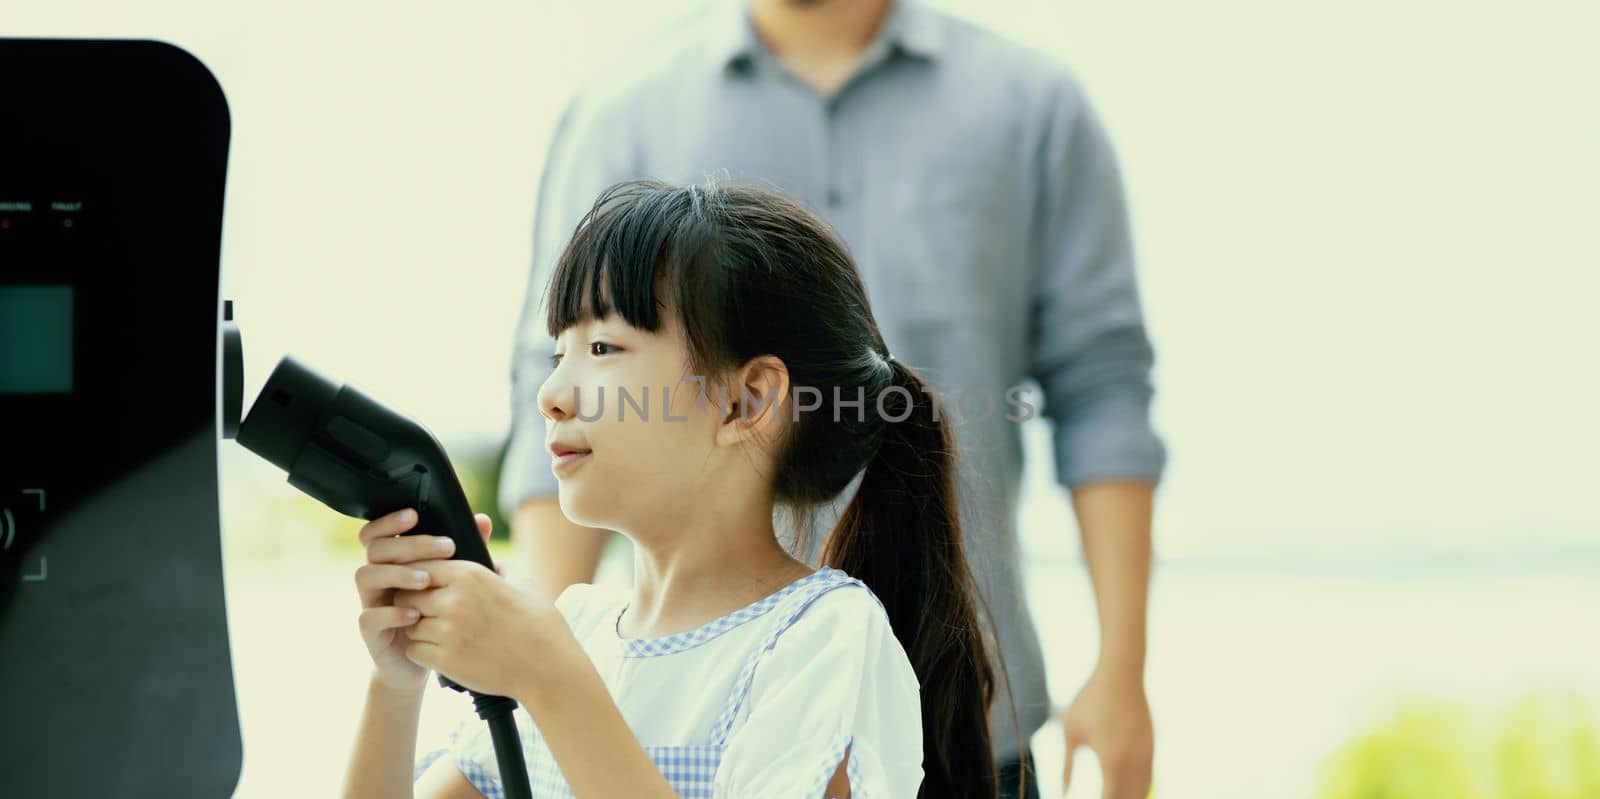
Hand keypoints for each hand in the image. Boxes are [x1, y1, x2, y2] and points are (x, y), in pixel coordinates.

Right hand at [352, 508, 493, 692]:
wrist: (422, 660)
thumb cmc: (438, 613)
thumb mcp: (452, 581)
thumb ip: (465, 550)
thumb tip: (483, 520)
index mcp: (392, 561)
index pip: (378, 532)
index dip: (389, 521)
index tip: (415, 514)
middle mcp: (377, 578)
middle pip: (376, 549)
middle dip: (409, 545)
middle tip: (445, 547)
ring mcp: (370, 603)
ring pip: (365, 576)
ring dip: (396, 574)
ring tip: (426, 580)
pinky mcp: (370, 632)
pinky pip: (368, 617)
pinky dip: (390, 613)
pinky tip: (414, 615)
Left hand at [395, 525, 558, 699]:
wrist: (548, 667)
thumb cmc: (539, 624)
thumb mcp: (523, 583)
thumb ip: (500, 568)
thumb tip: (491, 562)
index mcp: (470, 575)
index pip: (421, 567)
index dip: (419, 578)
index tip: (424, 588)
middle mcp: (455, 599)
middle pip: (406, 596)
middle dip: (414, 605)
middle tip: (428, 615)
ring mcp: (448, 630)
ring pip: (409, 625)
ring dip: (419, 631)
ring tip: (440, 636)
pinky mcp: (445, 659)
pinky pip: (414, 650)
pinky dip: (423, 652)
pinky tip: (441, 653)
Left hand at [1059, 666, 1152, 798]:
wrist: (1121, 675)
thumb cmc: (1090, 701)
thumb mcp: (1071, 733)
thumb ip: (1067, 766)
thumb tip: (1062, 792)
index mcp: (1111, 763)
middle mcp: (1133, 764)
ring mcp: (1146, 757)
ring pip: (1142, 792)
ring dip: (1129, 798)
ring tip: (1112, 797)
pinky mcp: (1151, 748)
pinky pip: (1148, 779)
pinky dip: (1139, 789)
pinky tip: (1127, 792)